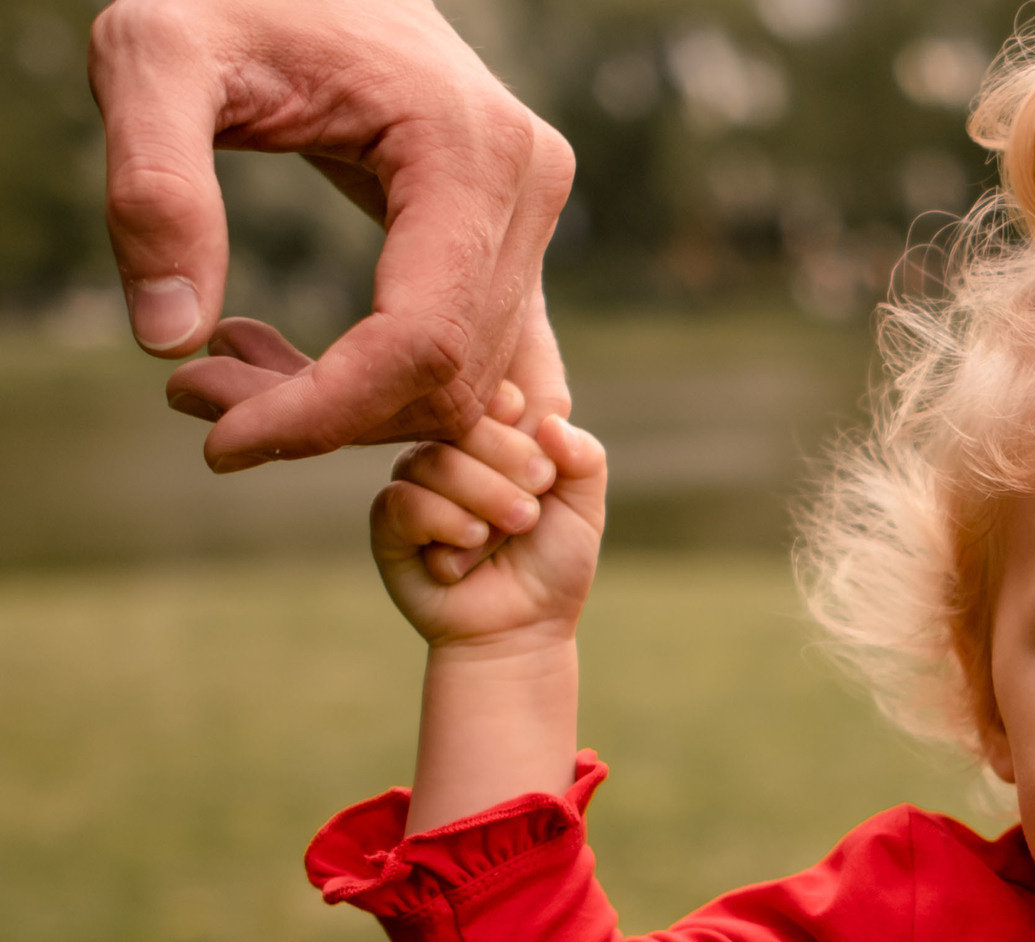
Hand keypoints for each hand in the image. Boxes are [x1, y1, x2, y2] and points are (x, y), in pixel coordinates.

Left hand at [88, 0, 573, 469]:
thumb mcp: (152, 57)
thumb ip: (153, 186)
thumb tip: (169, 343)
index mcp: (469, 150)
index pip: (422, 342)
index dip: (327, 416)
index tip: (220, 444)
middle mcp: (530, 187)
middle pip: (451, 379)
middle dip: (327, 420)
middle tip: (200, 400)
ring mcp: (536, 214)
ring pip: (468, 385)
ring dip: (352, 413)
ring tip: (235, 367)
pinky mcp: (518, 235)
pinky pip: (479, 359)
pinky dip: (391, 395)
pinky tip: (302, 375)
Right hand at [369, 390, 607, 651]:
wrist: (524, 626)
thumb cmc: (552, 563)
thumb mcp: (583, 508)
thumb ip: (584, 458)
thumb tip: (552, 420)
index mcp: (492, 438)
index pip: (492, 395)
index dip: (518, 424)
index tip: (544, 470)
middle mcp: (447, 452)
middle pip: (463, 424)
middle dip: (509, 467)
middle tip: (531, 513)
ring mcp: (413, 484)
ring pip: (434, 460)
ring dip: (484, 501)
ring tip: (506, 534)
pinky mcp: (389, 523)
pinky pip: (405, 502)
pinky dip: (447, 525)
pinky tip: (469, 549)